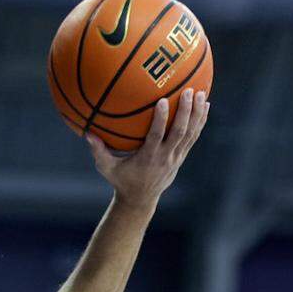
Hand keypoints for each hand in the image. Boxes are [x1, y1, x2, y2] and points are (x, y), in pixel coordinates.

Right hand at [87, 88, 209, 209]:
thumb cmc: (121, 180)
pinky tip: (205, 105)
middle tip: (188, 91)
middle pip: (179, 133)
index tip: (163, 100)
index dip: (161, 119)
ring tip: (201, 93)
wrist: (140, 199)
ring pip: (190, 134)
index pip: (156, 136)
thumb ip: (98, 151)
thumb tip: (87, 133)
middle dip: (185, 112)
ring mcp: (175, 157)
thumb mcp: (107, 168)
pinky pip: (193, 137)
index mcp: (148, 158)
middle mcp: (165, 157)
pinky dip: (200, 121)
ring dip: (196, 114)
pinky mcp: (181, 156)